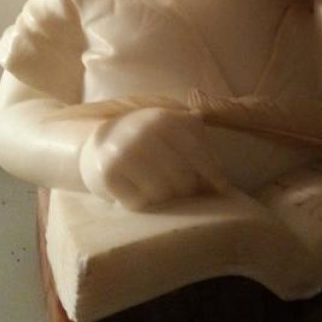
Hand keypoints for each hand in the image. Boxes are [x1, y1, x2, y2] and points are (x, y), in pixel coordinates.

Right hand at [79, 107, 227, 208]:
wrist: (99, 143)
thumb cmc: (145, 140)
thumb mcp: (169, 127)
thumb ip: (196, 137)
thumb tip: (216, 160)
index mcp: (163, 119)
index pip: (197, 152)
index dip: (212, 173)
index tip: (221, 189)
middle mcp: (143, 133)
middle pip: (182, 178)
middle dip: (187, 189)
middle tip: (183, 190)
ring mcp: (124, 153)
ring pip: (161, 193)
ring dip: (165, 198)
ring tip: (160, 190)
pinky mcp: (108, 174)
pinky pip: (138, 202)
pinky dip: (143, 202)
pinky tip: (139, 192)